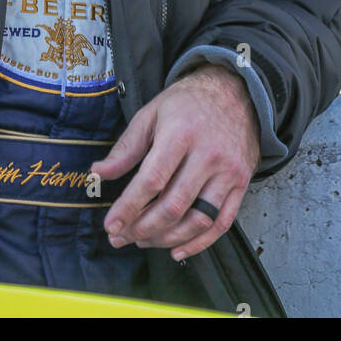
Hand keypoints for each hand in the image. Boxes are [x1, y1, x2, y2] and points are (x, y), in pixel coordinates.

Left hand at [90, 63, 260, 261]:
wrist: (235, 91)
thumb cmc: (188, 102)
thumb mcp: (151, 113)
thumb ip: (126, 147)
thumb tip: (98, 173)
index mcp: (181, 133)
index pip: (152, 180)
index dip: (129, 207)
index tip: (111, 225)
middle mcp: (208, 155)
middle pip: (174, 205)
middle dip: (143, 228)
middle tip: (121, 237)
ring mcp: (228, 171)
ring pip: (198, 220)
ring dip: (167, 238)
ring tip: (143, 241)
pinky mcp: (242, 183)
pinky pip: (222, 223)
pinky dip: (200, 243)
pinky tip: (177, 250)